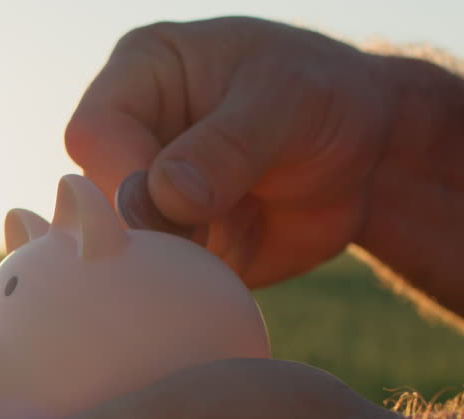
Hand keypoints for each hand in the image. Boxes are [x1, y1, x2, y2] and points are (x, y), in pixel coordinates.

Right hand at [65, 17, 393, 287]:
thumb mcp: (287, 103)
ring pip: (122, 253)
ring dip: (168, 271)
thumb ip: (228, 145)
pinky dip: (186, 295)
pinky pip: (158, 286)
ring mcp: (146, 202)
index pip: (94, 135)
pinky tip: (225, 279)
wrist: (368, 151)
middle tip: (208, 241)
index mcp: (139, 79)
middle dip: (145, 235)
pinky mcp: (171, 250)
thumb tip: (165, 195)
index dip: (120, 178)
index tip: (173, 210)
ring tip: (231, 250)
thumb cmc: (324, 97)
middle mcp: (129, 142)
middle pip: (96, 203)